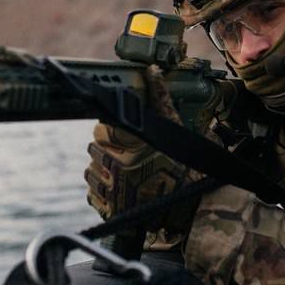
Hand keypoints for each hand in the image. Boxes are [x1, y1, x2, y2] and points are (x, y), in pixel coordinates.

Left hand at [84, 66, 200, 235]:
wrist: (191, 212)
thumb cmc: (186, 170)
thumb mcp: (176, 130)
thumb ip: (160, 99)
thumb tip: (152, 71)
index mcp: (131, 142)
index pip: (103, 128)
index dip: (113, 130)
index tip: (124, 135)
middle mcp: (116, 163)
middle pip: (97, 147)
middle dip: (111, 149)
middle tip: (134, 157)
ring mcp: (109, 187)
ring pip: (93, 168)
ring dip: (107, 169)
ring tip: (131, 176)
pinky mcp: (104, 207)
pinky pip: (93, 191)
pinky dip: (105, 190)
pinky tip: (125, 191)